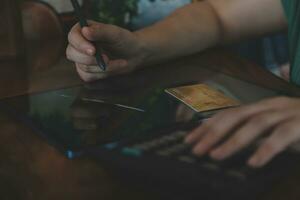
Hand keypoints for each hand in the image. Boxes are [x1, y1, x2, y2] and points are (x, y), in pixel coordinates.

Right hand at [66, 21, 146, 81]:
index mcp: (83, 30)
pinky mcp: (87, 71)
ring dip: (102, 67)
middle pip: (72, 54)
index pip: (72, 37)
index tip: (93, 51)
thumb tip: (85, 31)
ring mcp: (82, 59)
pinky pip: (87, 77)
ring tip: (119, 62)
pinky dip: (103, 74)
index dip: (80, 45)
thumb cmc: (125, 41)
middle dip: (90, 59)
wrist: (134, 54)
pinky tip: (114, 68)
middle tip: (107, 59)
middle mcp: (79, 44)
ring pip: (82, 67)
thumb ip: (101, 31)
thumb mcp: (115, 34)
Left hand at [185, 97, 299, 167]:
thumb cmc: (299, 123)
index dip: (207, 126)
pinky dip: (266, 149)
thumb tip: (223, 142)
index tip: (189, 140)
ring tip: (216, 156)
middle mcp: (270, 106)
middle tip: (196, 150)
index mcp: (260, 106)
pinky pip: (282, 136)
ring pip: (256, 125)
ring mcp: (287, 113)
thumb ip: (252, 131)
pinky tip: (253, 162)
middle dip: (213, 133)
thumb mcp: (272, 125)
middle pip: (236, 116)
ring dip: (233, 141)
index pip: (227, 114)